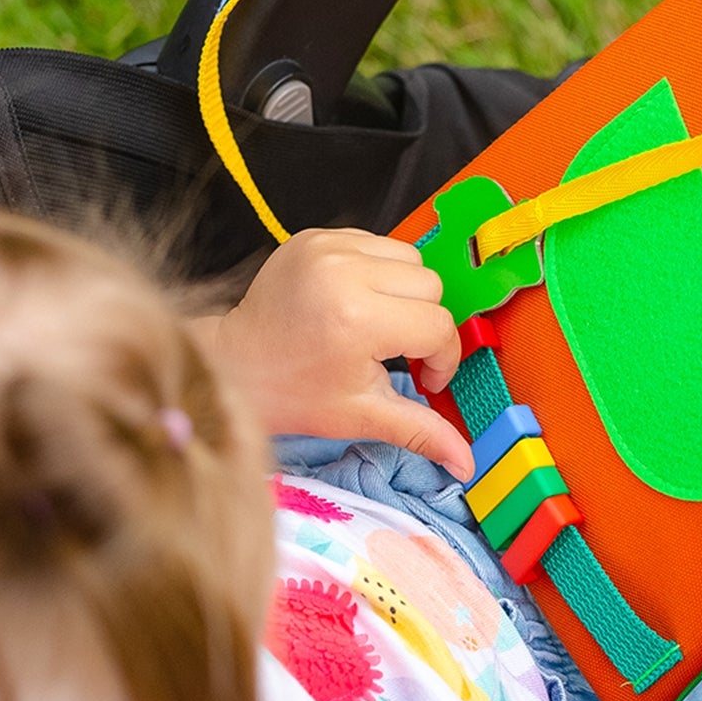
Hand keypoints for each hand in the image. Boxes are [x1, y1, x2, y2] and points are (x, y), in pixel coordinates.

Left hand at [197, 228, 473, 479]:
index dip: (440, 358)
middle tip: (396, 353)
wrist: (235, 365)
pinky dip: (379, 273)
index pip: (437, 326)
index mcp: (357, 319)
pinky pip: (378, 245)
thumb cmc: (294, 393)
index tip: (422, 378)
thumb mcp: (364, 416)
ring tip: (377, 325)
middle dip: (423, 324)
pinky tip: (357, 302)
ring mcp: (327, 248)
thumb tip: (467, 464)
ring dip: (405, 294)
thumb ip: (422, 432)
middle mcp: (343, 273)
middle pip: (430, 287)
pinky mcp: (316, 236)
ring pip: (411, 260)